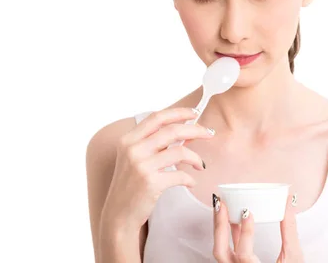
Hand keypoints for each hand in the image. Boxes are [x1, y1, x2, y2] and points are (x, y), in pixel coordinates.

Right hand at [100, 107, 214, 233]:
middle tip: (209, 133)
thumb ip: (153, 143)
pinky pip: (180, 175)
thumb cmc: (130, 186)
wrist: (118, 214)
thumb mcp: (134, 158)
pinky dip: (190, 178)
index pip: (157, 118)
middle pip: (172, 130)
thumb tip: (184, 131)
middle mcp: (133, 149)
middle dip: (196, 129)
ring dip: (196, 158)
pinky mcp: (151, 183)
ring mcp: (142, 166)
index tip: (194, 113)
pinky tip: (191, 182)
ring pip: (180, 152)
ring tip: (200, 165)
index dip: (178, 112)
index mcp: (128, 140)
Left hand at [212, 194, 303, 261]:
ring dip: (220, 227)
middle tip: (222, 205)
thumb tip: (289, 203)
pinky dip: (227, 233)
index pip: (244, 255)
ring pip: (220, 250)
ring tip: (223, 208)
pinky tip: (232, 220)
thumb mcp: (293, 256)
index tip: (247, 212)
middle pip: (220, 251)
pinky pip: (226, 249)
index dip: (244, 233)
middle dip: (220, 225)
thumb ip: (289, 230)